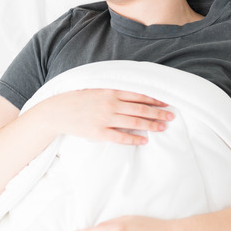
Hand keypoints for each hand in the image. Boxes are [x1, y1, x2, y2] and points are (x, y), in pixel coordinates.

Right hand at [23, 89, 171, 144]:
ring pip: (134, 123)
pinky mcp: (99, 133)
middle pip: (141, 109)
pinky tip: (145, 141)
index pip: (139, 95)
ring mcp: (105, 119)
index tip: (166, 103)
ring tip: (163, 128)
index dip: (154, 100)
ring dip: (151, 125)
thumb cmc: (80, 99)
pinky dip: (134, 139)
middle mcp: (111, 104)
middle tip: (172, 116)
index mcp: (112, 92)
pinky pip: (121, 137)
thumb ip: (116, 92)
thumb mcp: (98, 90)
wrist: (58, 111)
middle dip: (158, 113)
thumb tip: (135, 94)